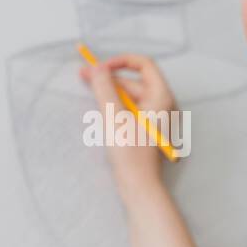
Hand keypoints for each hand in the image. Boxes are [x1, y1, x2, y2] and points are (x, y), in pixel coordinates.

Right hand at [80, 53, 177, 204]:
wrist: (139, 186)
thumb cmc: (130, 152)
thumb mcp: (113, 116)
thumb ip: (104, 88)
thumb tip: (97, 67)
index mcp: (162, 96)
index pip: (144, 64)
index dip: (121, 61)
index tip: (100, 67)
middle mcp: (162, 104)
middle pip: (134, 81)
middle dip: (109, 77)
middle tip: (83, 75)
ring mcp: (155, 118)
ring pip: (130, 96)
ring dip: (110, 92)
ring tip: (88, 91)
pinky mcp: (147, 129)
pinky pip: (131, 110)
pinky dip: (116, 105)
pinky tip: (100, 108)